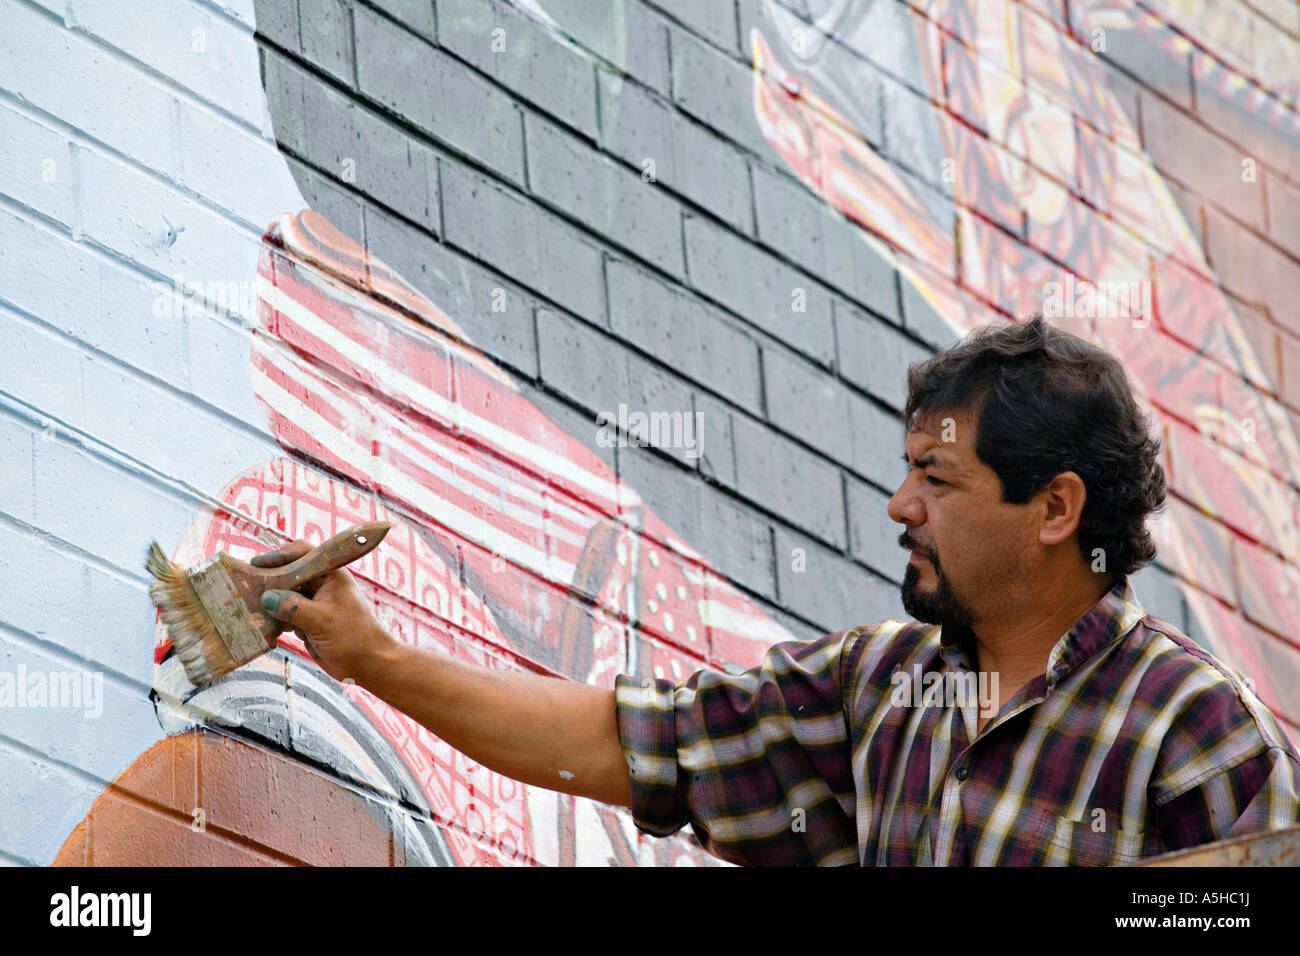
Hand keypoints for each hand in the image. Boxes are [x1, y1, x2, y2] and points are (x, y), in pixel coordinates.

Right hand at [251, 540, 398, 684]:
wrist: (368, 664)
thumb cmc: (354, 637)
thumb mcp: (322, 620)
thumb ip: (294, 608)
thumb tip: (267, 597)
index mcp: (331, 575)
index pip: (302, 553)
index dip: (280, 555)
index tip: (258, 563)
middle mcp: (320, 585)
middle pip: (289, 573)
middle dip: (268, 579)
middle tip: (245, 585)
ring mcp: (313, 603)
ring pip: (284, 594)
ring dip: (267, 600)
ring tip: (246, 605)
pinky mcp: (306, 620)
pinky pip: (284, 613)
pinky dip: (273, 617)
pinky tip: (261, 624)